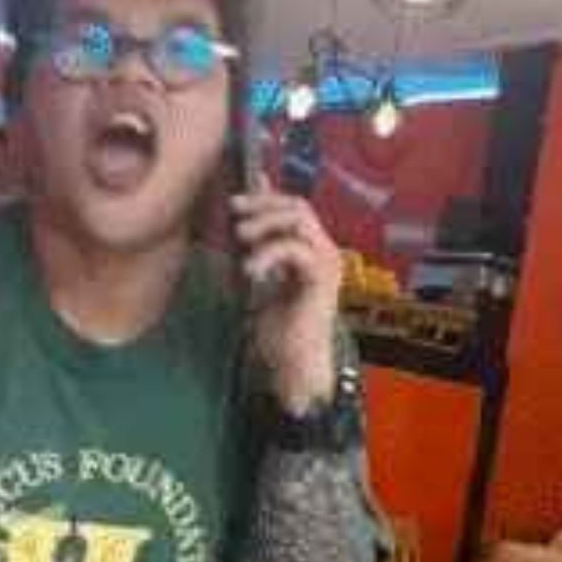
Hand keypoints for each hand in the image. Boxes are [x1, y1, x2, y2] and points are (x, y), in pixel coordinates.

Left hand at [230, 183, 343, 412]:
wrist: (294, 363)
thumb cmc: (278, 329)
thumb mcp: (261, 281)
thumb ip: (257, 251)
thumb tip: (242, 224)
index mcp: (313, 251)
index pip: (295, 208)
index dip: (266, 197)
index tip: (235, 202)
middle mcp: (325, 252)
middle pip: (299, 207)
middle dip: (263, 204)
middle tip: (233, 211)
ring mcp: (327, 264)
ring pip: (298, 221)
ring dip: (265, 224)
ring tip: (240, 238)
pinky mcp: (321, 279)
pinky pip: (295, 249)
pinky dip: (268, 254)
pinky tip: (250, 270)